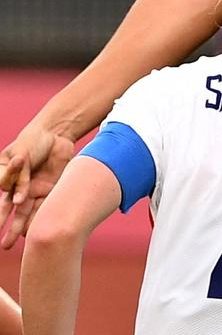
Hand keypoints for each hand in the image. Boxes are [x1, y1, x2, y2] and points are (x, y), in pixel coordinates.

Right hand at [0, 124, 75, 248]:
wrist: (56, 135)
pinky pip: (44, 206)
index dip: (0, 206)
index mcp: (7, 178)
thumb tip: (6, 187)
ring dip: (20, 228)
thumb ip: (12, 169)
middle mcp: (19, 188)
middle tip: (2, 244)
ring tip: (11, 244)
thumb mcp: (19, 152)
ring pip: (25, 213)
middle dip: (5, 225)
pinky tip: (36, 233)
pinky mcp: (51, 190)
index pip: (2, 193)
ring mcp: (35, 190)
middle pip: (9, 209)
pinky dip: (40, 218)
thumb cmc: (32, 141)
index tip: (7, 211)